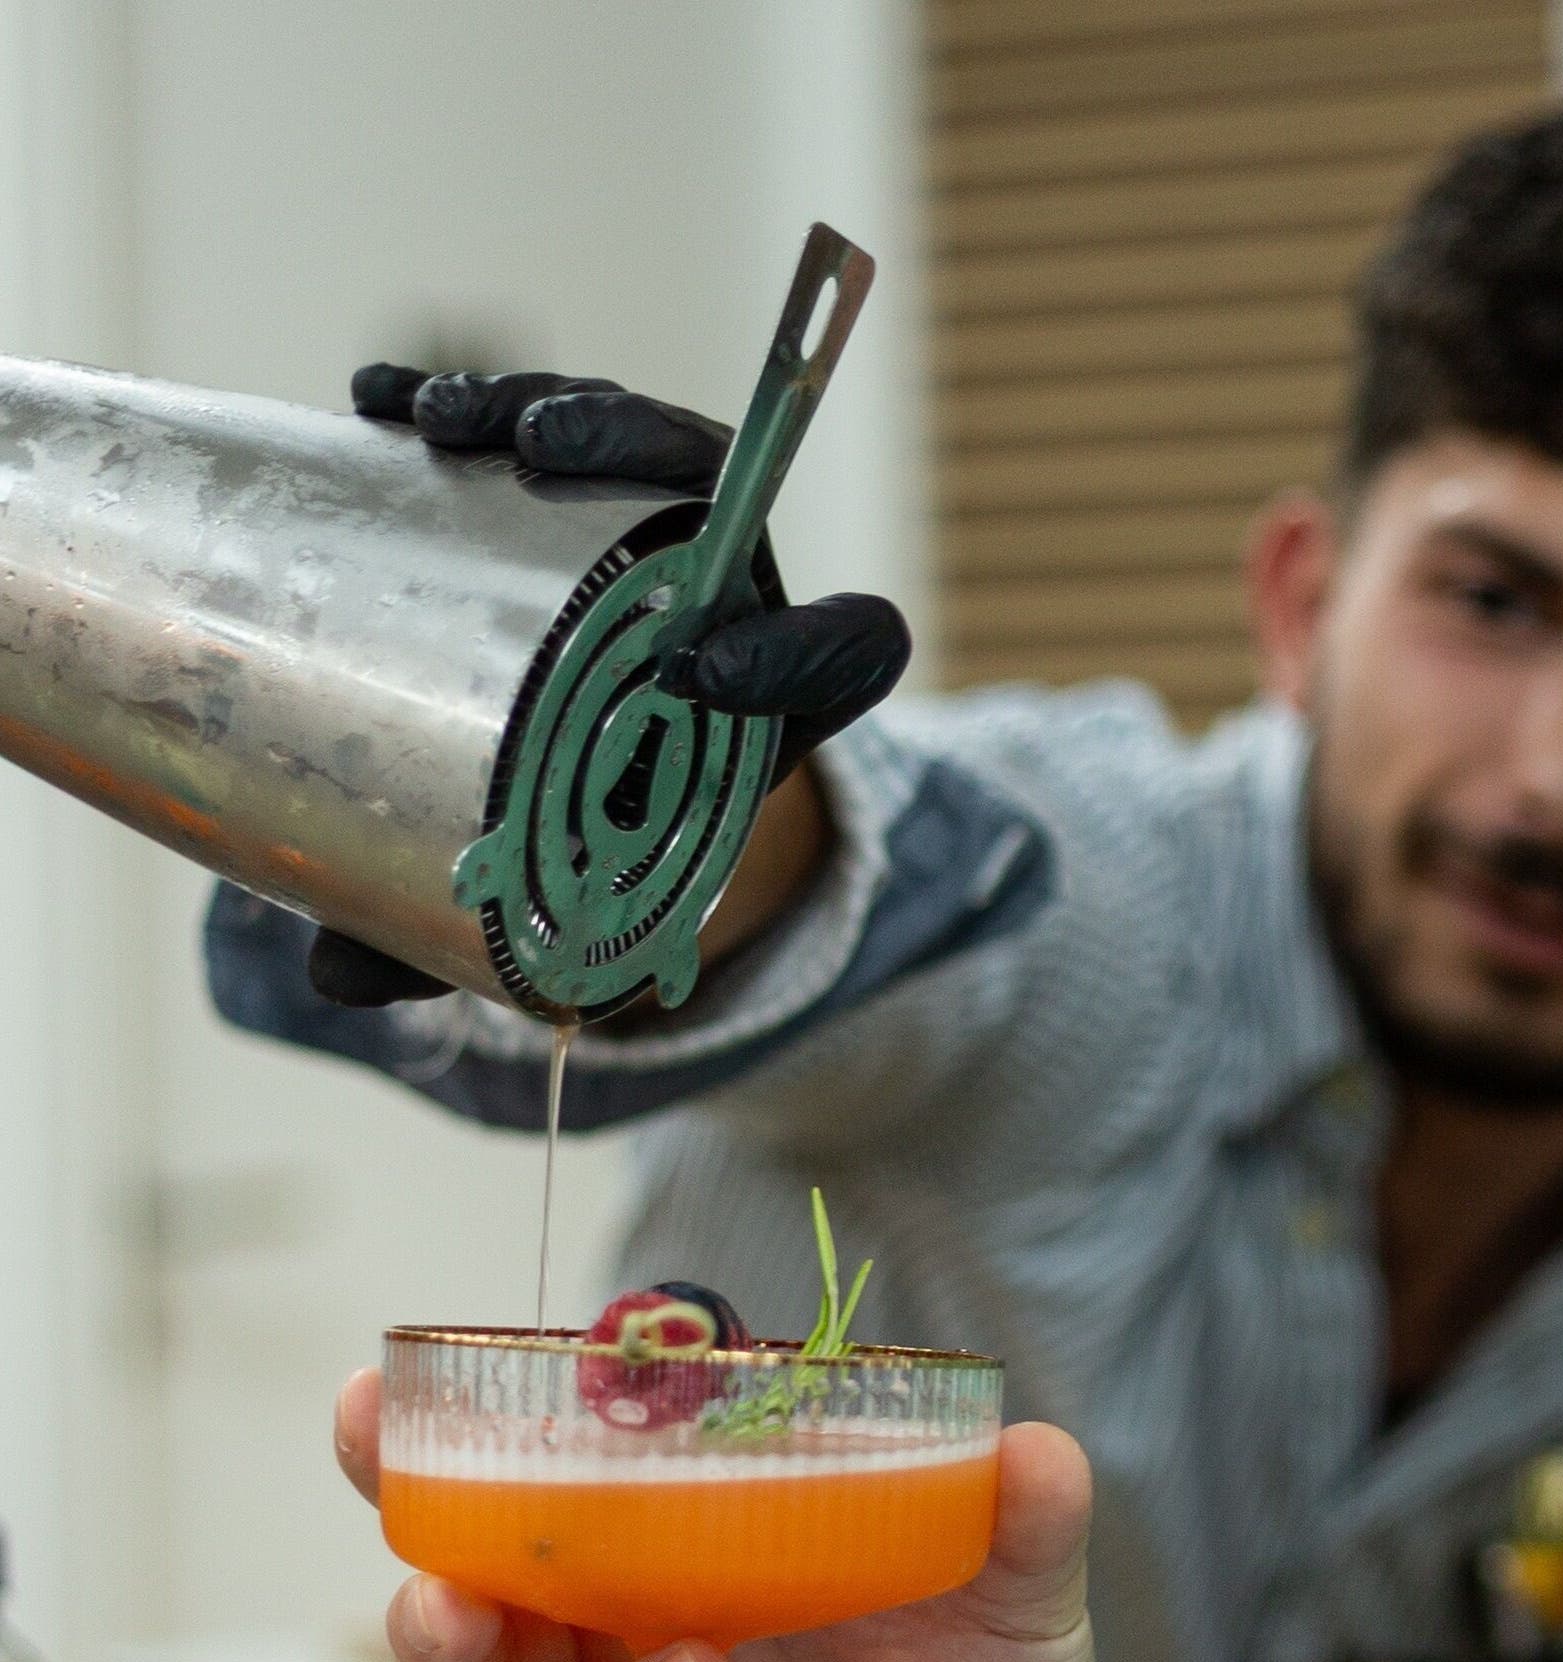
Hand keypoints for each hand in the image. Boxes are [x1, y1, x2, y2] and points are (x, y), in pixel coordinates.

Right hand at [308, 366, 910, 1006]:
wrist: (584, 775)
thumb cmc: (594, 841)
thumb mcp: (562, 893)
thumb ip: (475, 934)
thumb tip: (342, 979)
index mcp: (774, 703)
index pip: (848, 652)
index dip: (806, 654)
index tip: (703, 680)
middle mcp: (729, 598)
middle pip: (725, 495)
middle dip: (638, 455)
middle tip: (540, 459)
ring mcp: (654, 528)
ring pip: (632, 438)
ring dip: (542, 409)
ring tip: (450, 427)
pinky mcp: (569, 493)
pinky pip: (530, 429)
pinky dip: (455, 409)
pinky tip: (380, 409)